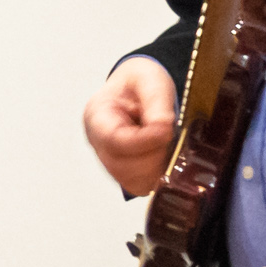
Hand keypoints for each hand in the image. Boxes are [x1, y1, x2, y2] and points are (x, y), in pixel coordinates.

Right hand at [84, 57, 177, 196]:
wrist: (140, 88)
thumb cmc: (140, 83)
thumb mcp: (150, 80)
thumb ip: (156, 103)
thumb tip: (163, 129)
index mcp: (97, 116)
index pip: (113, 140)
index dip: (142, 141)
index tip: (166, 131)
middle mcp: (97, 143)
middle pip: (121, 166)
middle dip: (152, 155)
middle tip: (168, 136)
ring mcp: (109, 160)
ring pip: (131, 181)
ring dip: (155, 168)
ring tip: (166, 146)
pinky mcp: (124, 172)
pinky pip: (138, 186)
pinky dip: (155, 176)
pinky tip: (163, 158)